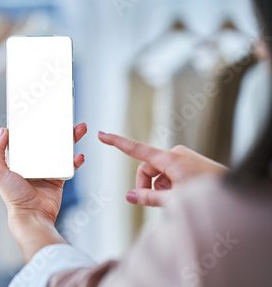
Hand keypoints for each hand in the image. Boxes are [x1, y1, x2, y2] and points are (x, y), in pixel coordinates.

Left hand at [0, 123, 86, 260]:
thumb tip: (4, 130)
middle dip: (58, 128)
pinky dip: (76, 159)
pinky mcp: (59, 178)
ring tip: (80, 129)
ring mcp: (47, 169)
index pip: (28, 137)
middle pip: (48, 139)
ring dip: (71, 138)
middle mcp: (34, 162)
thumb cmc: (14, 196)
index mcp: (19, 158)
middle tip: (67, 117)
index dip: (35, 125)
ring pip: (61, 149)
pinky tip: (79, 156)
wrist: (33, 215)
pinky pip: (69, 165)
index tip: (43, 112)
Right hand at [98, 132, 229, 206]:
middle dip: (147, 186)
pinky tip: (182, 194)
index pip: (136, 149)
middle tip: (156, 203)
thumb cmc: (208, 195)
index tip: (101, 134)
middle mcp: (175, 153)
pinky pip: (169, 172)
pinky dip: (169, 184)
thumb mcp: (175, 200)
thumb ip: (149, 198)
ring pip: (159, 173)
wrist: (236, 191)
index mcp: (170, 159)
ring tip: (176, 200)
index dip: (116, 142)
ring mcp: (182, 156)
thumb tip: (129, 196)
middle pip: (147, 169)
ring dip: (160, 187)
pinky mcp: (188, 161)